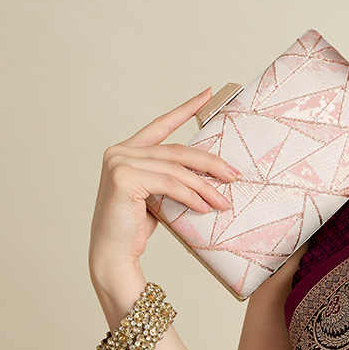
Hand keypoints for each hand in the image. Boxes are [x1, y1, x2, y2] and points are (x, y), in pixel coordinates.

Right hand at [89, 89, 240, 284]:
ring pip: (176, 169)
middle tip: (235, 175)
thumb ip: (170, 179)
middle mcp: (120, 151)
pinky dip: (192, 196)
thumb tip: (207, 176)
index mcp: (126, 150)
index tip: (208, 94)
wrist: (113, 255)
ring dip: (205, 186)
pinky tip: (206, 208)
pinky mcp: (124, 178)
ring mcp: (119, 162)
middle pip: (176, 151)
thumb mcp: (156, 196)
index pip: (162, 125)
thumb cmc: (134, 228)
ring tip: (224, 201)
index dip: (186, 109)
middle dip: (209, 162)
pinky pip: (170, 184)